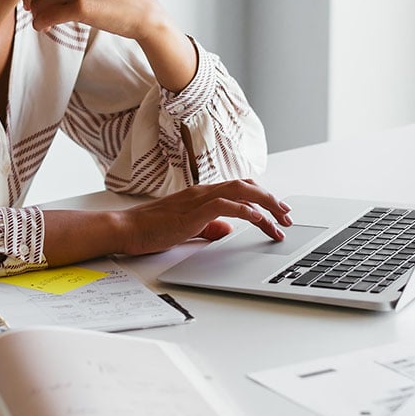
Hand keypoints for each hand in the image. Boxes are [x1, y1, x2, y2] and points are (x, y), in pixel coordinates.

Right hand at [117, 179, 292, 255]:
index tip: (278, 212)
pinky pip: (225, 205)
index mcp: (202, 194)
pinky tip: (258, 219)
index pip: (239, 187)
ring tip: (281, 218)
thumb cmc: (151, 229)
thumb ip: (208, 228)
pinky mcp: (193, 210)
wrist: (127, 229)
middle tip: (288, 215)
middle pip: (246, 185)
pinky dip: (245, 210)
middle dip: (271, 199)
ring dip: (266, 203)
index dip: (262, 197)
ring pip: (241, 191)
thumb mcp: (187, 229)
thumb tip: (226, 230)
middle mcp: (203, 191)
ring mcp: (198, 198)